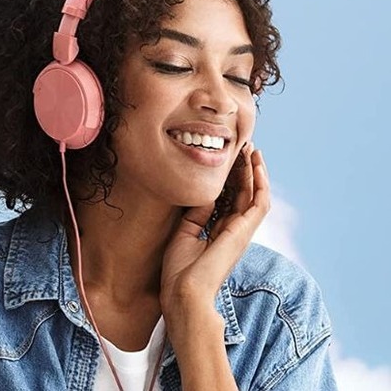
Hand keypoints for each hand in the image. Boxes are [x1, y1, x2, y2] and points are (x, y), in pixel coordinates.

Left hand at [160, 143, 269, 323]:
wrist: (183, 292)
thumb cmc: (179, 271)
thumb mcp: (183, 234)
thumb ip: (196, 214)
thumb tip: (206, 194)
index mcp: (218, 233)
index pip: (227, 199)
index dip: (228, 179)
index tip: (224, 159)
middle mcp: (233, 231)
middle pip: (242, 193)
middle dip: (243, 170)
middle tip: (242, 146)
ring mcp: (241, 232)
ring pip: (254, 194)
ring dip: (254, 171)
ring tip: (252, 150)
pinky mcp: (244, 232)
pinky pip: (259, 203)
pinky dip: (260, 183)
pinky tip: (256, 166)